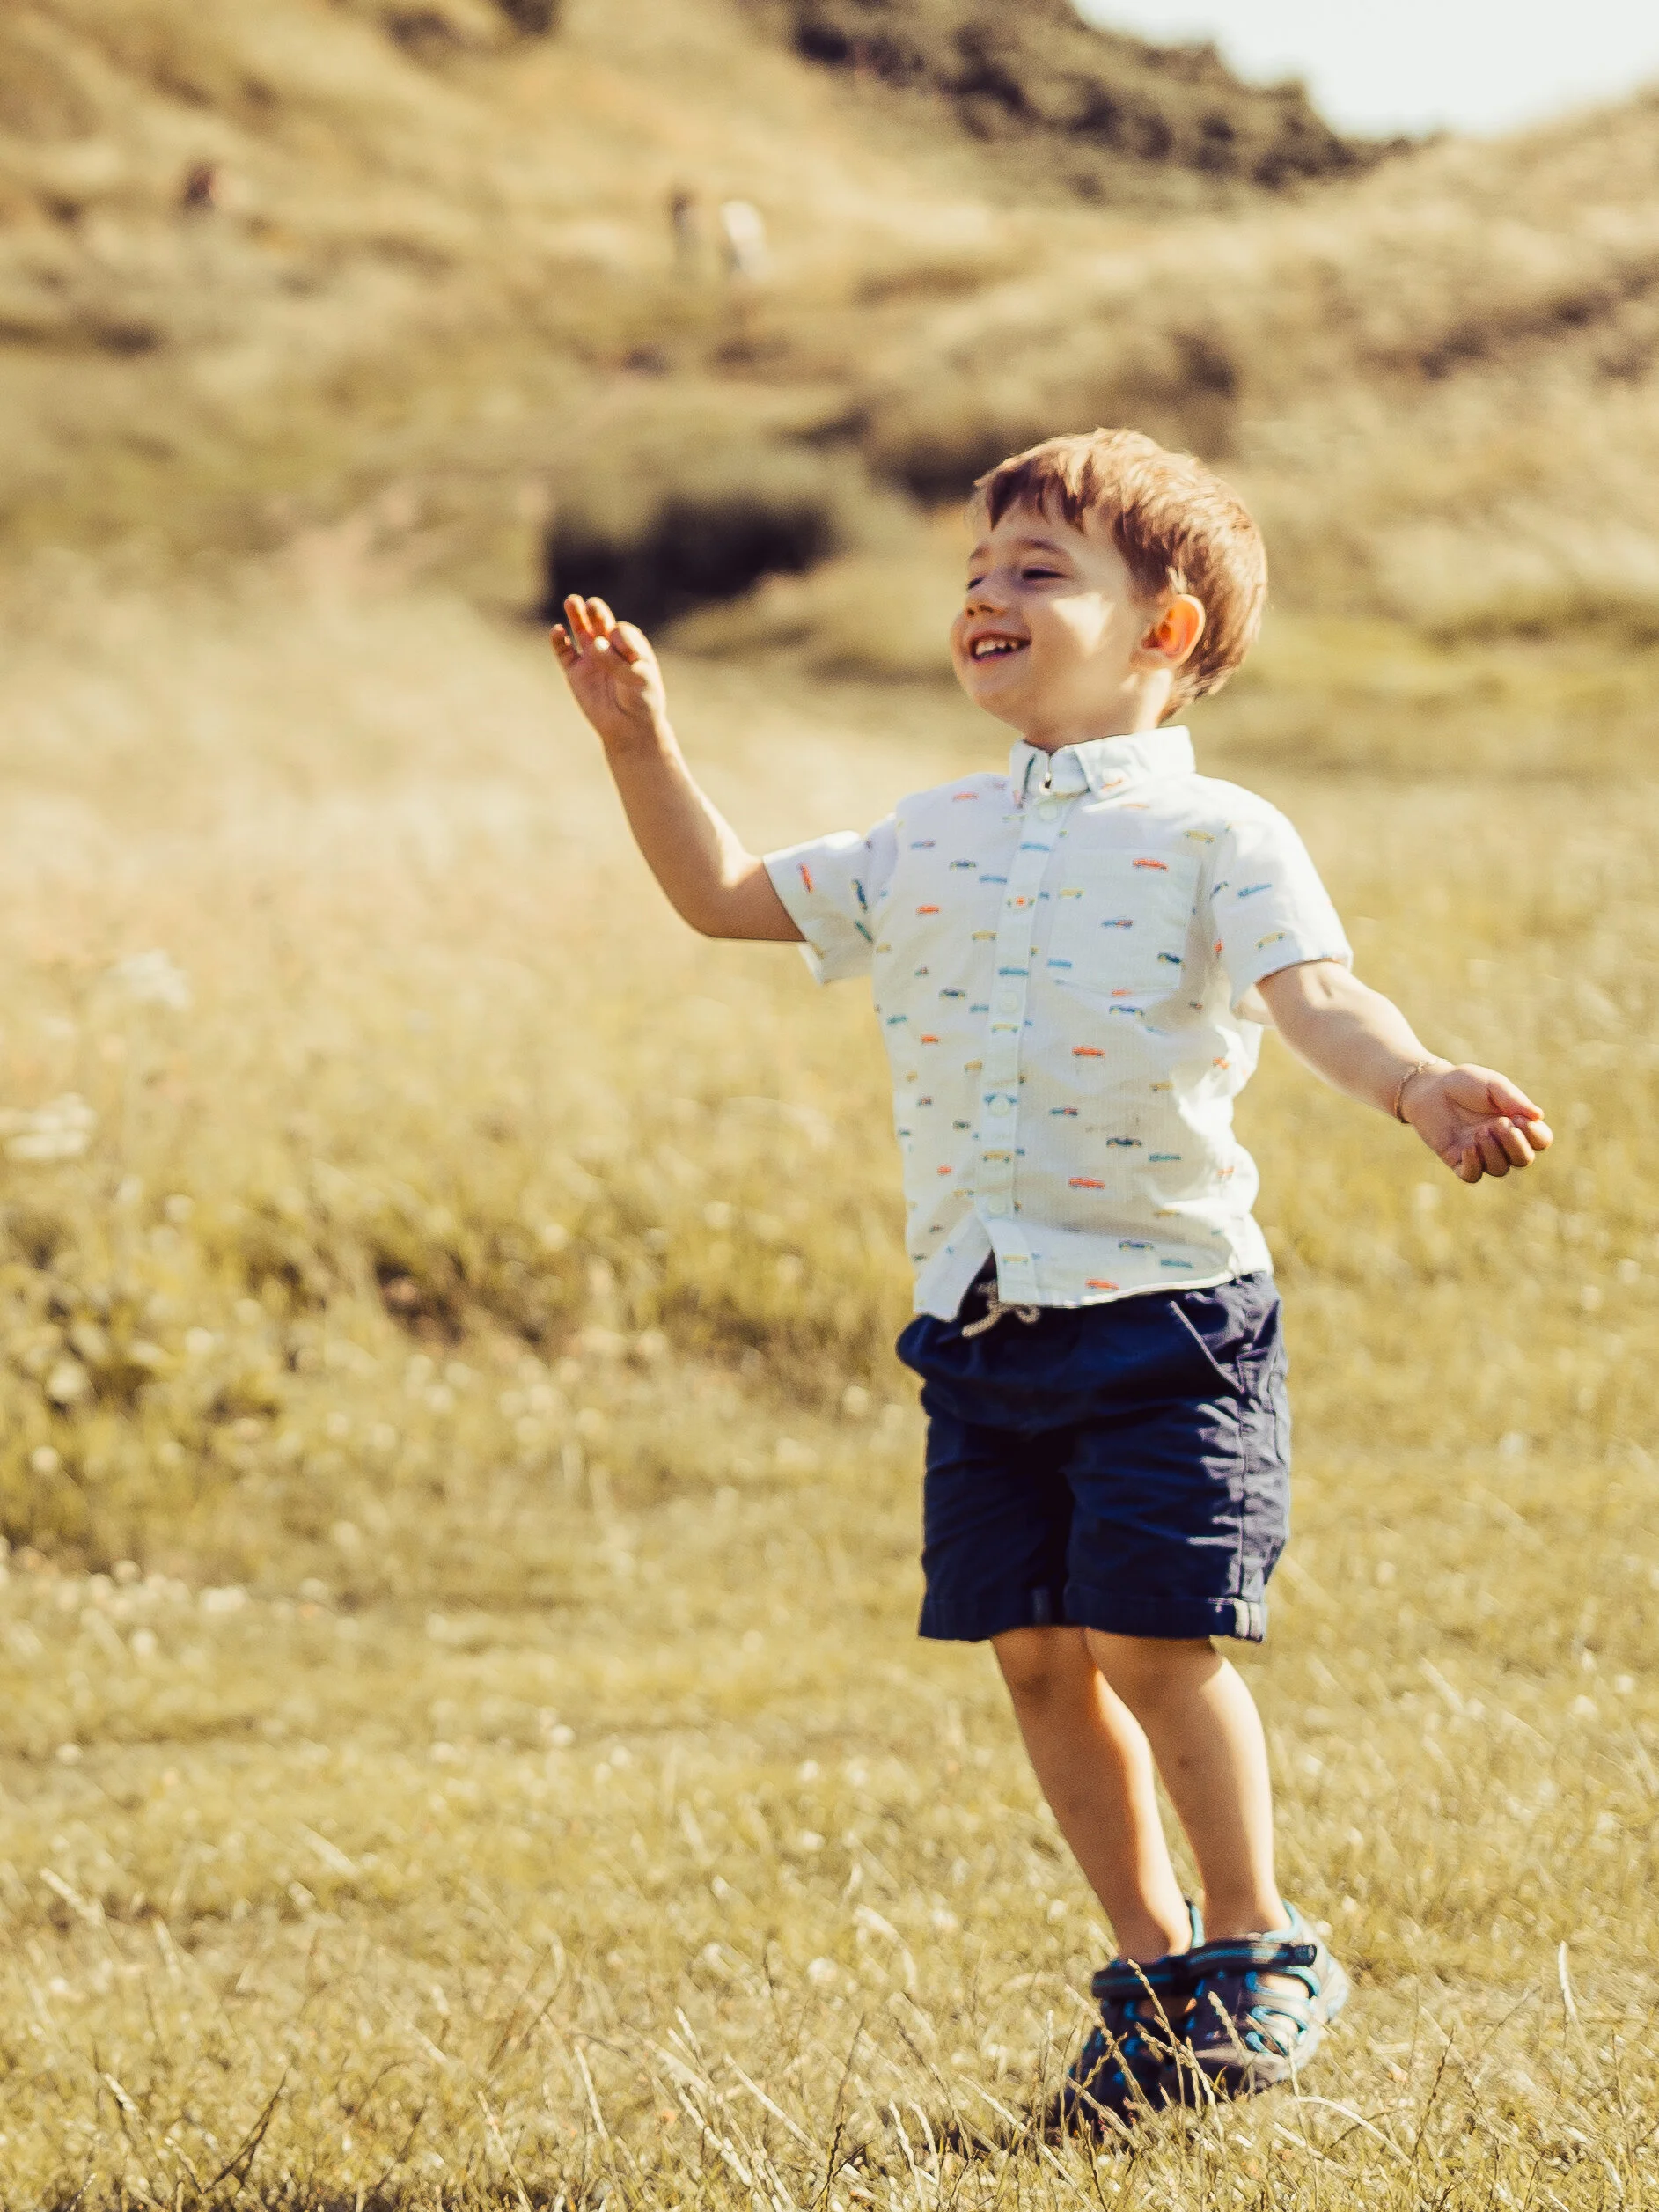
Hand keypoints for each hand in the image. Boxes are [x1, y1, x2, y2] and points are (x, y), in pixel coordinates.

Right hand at [550, 594, 669, 751]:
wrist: (629, 728)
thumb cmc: (641, 701)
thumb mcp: (638, 679)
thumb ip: (618, 661)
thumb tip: (595, 644)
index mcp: (630, 646)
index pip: (621, 631)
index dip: (620, 638)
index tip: (626, 655)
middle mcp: (610, 647)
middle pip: (599, 622)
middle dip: (596, 612)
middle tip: (592, 605)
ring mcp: (590, 658)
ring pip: (580, 630)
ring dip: (575, 615)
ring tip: (572, 601)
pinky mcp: (575, 672)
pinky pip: (564, 652)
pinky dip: (558, 640)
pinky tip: (557, 630)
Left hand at [1401, 1062, 1553, 1181]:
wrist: (1429, 1087)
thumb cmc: (1465, 1083)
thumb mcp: (1492, 1085)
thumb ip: (1513, 1100)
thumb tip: (1538, 1116)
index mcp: (1516, 1123)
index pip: (1540, 1141)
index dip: (1536, 1135)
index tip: (1520, 1119)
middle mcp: (1502, 1142)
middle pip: (1523, 1159)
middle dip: (1515, 1145)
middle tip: (1499, 1124)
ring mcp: (1480, 1153)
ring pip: (1499, 1169)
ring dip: (1494, 1152)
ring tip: (1480, 1131)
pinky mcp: (1458, 1160)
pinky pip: (1472, 1176)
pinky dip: (1474, 1165)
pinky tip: (1468, 1147)